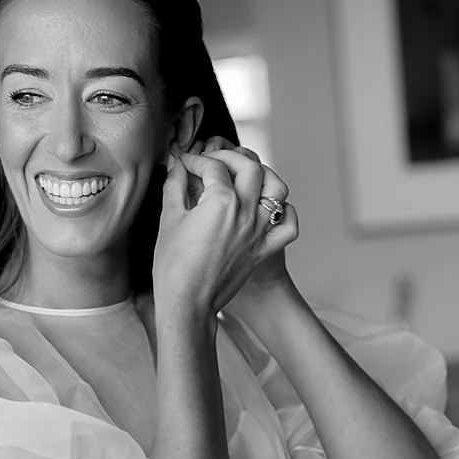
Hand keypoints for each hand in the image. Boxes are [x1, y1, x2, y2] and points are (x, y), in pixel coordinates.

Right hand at [153, 137, 297, 318]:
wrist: (188, 302)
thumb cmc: (173, 265)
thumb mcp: (169, 218)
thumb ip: (175, 185)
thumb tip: (177, 165)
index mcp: (221, 202)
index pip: (212, 166)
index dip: (195, 159)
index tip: (185, 163)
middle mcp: (246, 213)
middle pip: (250, 167)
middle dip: (230, 156)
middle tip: (214, 161)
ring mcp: (259, 231)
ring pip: (278, 190)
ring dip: (264, 175)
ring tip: (246, 176)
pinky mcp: (264, 249)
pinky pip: (289, 226)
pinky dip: (286, 211)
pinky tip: (271, 206)